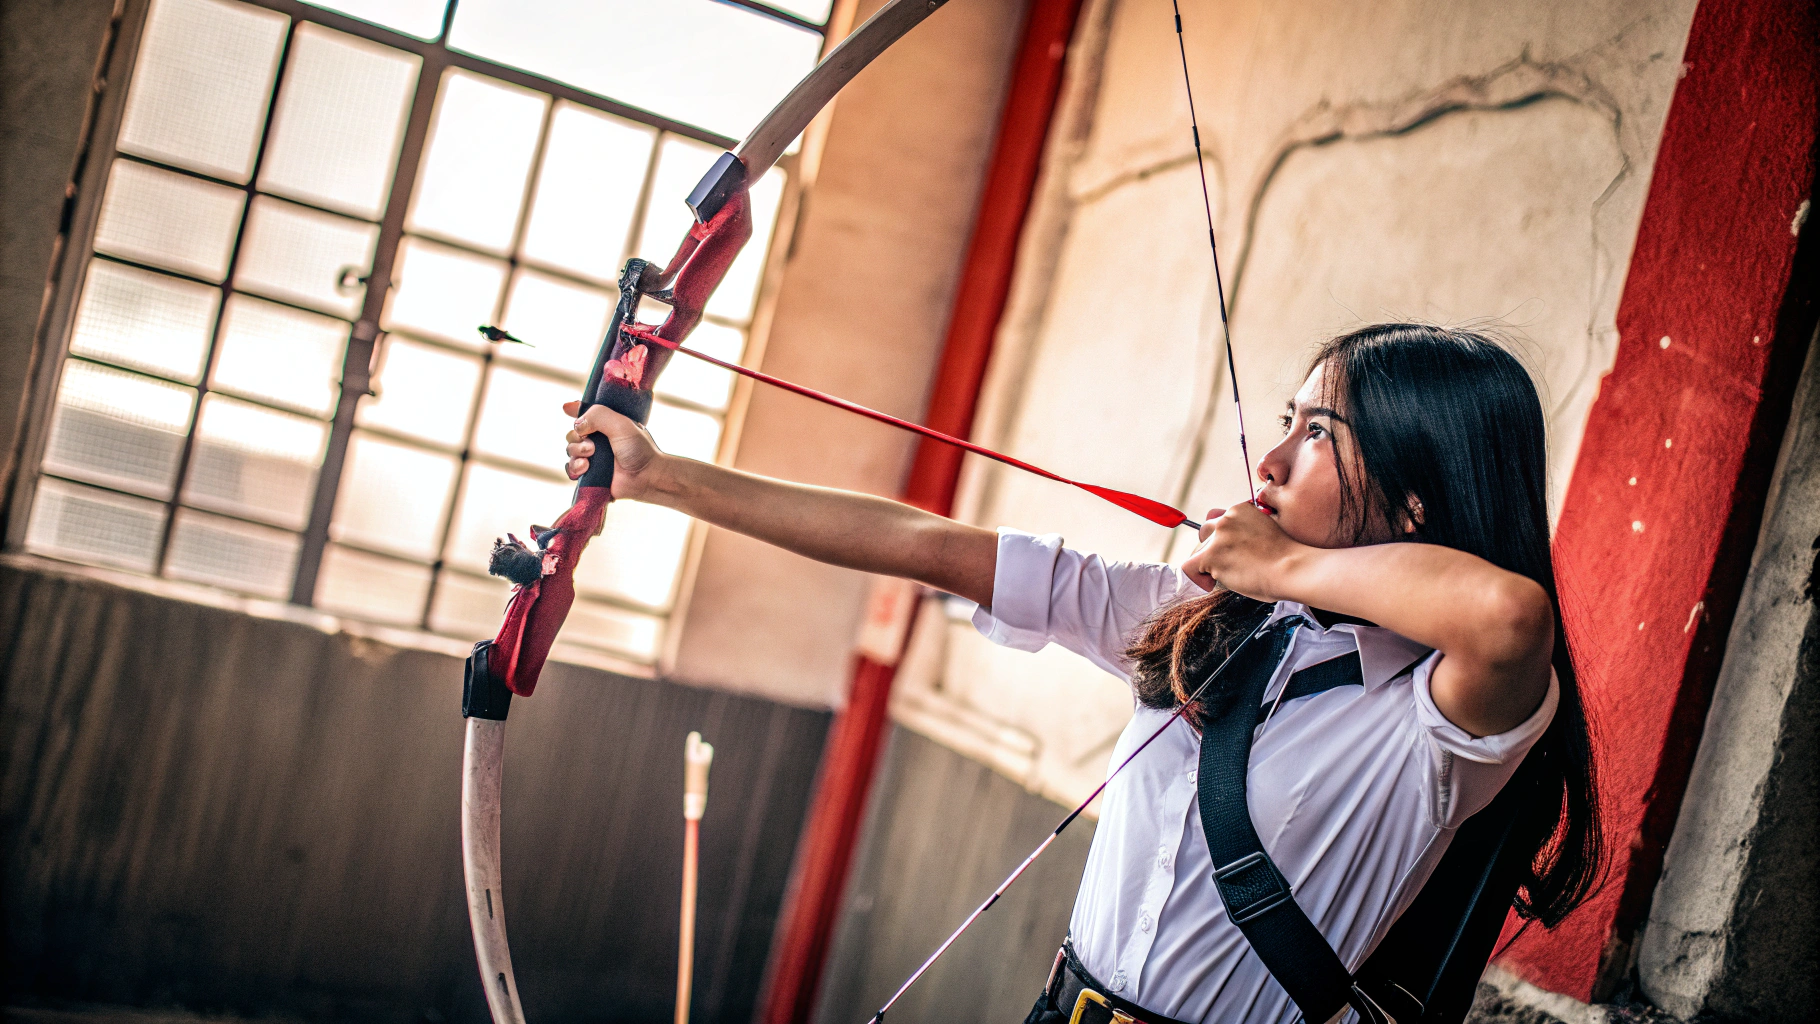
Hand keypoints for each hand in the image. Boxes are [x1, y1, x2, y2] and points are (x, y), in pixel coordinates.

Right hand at [563, 400, 666, 501]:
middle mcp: (599, 439)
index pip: (586, 414)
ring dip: (575, 453)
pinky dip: (574, 468)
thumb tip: (577, 425)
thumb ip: (598, 415)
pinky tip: (584, 469)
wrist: (647, 477)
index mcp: (607, 425)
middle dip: (576, 438)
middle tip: (592, 446)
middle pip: (573, 433)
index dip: (575, 410)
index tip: (567, 409)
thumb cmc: (639, 449)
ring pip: (570, 451)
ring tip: (589, 459)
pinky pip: (571, 469)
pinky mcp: (591, 474)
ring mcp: (594, 457)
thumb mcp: (621, 424)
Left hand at [1180, 501, 1300, 598]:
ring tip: (1231, 575)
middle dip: (1212, 548)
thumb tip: (1234, 545)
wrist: (1292, 568)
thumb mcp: (1268, 529)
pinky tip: (1214, 583)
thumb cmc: (1286, 557)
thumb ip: (1247, 530)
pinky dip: (1199, 578)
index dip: (1223, 536)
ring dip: (1209, 564)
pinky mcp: (1211, 556)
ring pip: (1198, 551)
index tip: (1233, 549)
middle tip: (1228, 563)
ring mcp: (1217, 537)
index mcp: (1241, 510)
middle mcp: (1226, 519)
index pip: (1219, 518)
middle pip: (1205, 532)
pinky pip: (1189, 567)